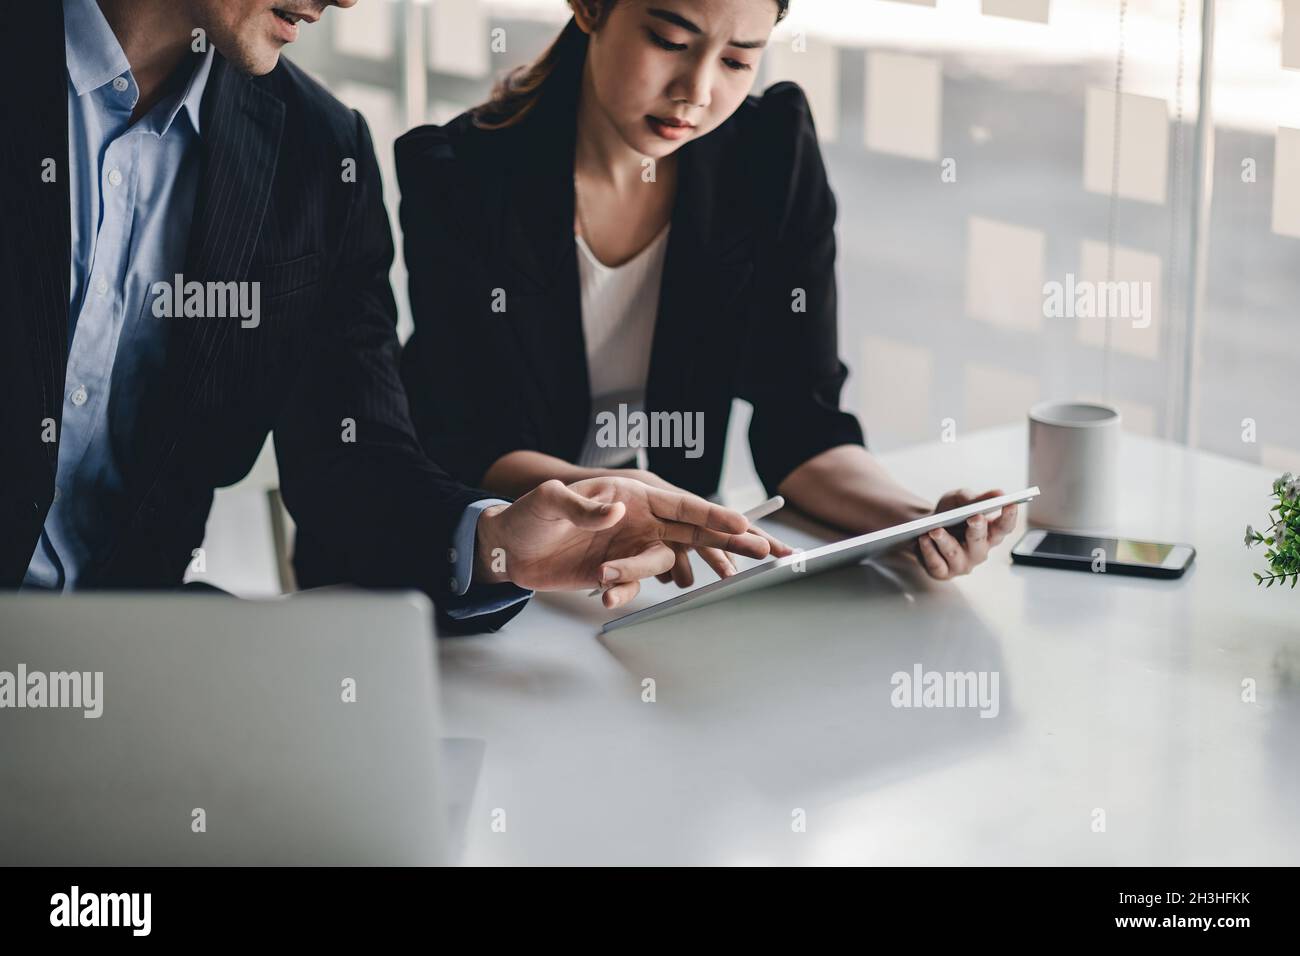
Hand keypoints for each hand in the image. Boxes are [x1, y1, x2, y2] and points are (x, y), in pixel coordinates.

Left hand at [474, 477, 772, 607]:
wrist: (508, 547)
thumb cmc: (529, 513)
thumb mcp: (550, 502)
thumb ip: (584, 506)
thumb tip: (617, 511)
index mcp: (633, 494)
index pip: (684, 506)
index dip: (716, 516)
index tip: (744, 527)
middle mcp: (640, 520)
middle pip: (697, 533)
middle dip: (731, 543)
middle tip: (767, 553)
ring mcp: (631, 548)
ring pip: (660, 564)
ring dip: (638, 575)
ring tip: (603, 579)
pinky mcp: (616, 573)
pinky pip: (634, 587)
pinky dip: (622, 593)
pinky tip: (602, 595)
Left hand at [914, 488, 1019, 579]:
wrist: (923, 527)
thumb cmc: (949, 513)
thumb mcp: (960, 499)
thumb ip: (977, 498)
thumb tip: (999, 493)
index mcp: (990, 533)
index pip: (1005, 527)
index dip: (1009, 517)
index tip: (1010, 503)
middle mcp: (979, 551)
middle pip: (980, 542)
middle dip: (978, 529)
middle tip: (975, 517)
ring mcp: (961, 564)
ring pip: (955, 553)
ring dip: (945, 541)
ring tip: (935, 530)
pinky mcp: (942, 572)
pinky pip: (936, 563)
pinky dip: (929, 551)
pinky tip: (923, 539)